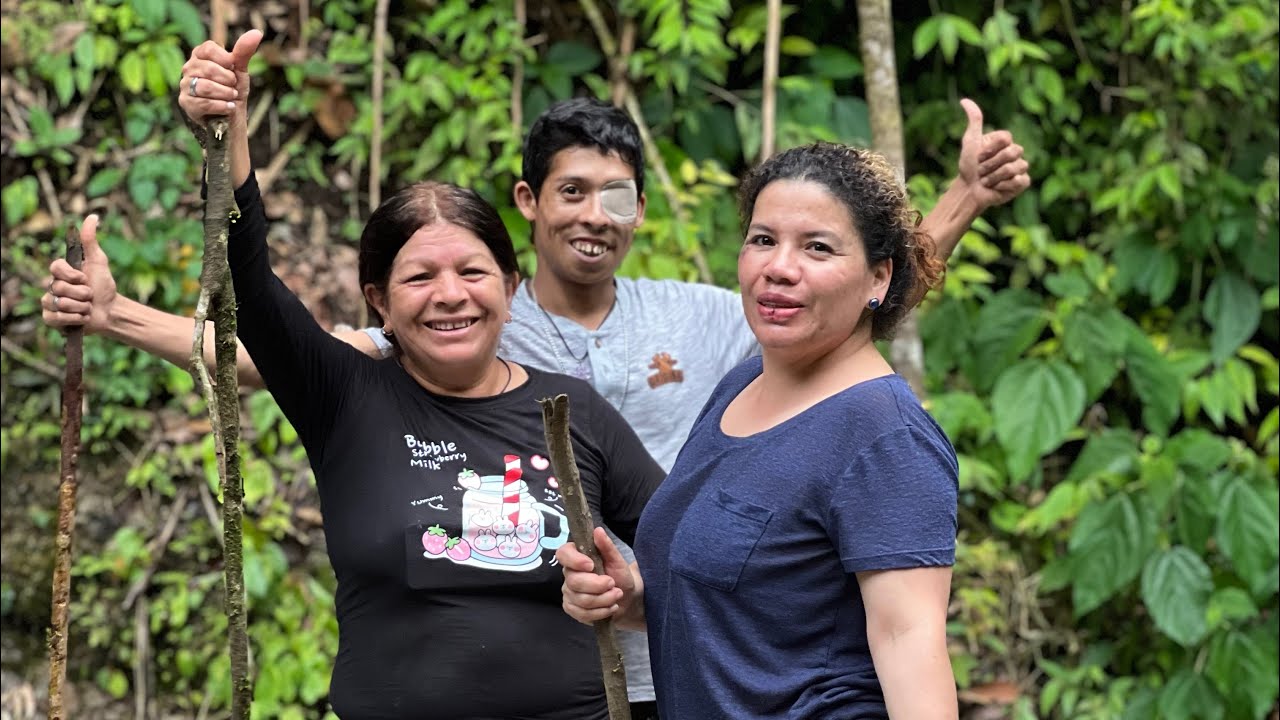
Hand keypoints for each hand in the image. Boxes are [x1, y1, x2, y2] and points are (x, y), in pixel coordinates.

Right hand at [42, 215, 109, 333]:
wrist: (110, 310)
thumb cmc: (104, 285)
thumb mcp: (99, 261)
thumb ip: (91, 241)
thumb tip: (92, 216)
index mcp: (61, 272)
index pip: (55, 267)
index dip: (72, 275)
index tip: (85, 278)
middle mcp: (52, 286)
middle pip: (59, 287)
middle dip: (81, 293)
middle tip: (90, 295)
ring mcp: (50, 303)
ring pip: (58, 303)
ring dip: (80, 307)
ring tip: (87, 307)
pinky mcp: (51, 319)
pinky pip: (54, 318)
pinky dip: (74, 319)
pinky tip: (83, 317)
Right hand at [178, 30, 262, 129]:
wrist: (231, 117)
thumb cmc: (233, 90)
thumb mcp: (240, 70)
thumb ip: (244, 51)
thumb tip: (257, 32)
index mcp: (200, 56)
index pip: (209, 48)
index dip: (226, 60)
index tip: (233, 69)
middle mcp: (188, 68)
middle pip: (208, 68)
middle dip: (228, 80)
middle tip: (233, 87)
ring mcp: (185, 86)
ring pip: (205, 87)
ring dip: (226, 94)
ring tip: (232, 97)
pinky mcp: (186, 103)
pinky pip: (204, 103)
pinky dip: (221, 106)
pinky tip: (228, 107)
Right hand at [556, 527, 637, 625]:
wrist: (628, 598)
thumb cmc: (621, 575)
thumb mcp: (618, 560)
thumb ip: (607, 546)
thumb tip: (598, 531)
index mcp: (577, 556)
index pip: (563, 554)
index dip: (574, 560)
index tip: (591, 565)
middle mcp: (569, 574)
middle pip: (574, 582)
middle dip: (598, 585)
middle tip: (613, 584)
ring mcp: (569, 593)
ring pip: (581, 600)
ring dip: (603, 600)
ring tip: (616, 595)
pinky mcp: (572, 609)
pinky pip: (582, 613)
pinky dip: (600, 612)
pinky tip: (610, 607)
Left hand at [958, 98, 1030, 209]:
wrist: (969, 189)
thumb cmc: (969, 166)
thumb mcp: (970, 141)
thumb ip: (974, 121)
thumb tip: (964, 100)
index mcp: (1005, 142)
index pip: (1006, 138)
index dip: (989, 150)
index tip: (978, 157)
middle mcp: (1015, 152)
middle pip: (1011, 153)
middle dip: (991, 164)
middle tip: (982, 171)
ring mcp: (1020, 167)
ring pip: (1014, 167)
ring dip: (994, 176)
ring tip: (987, 181)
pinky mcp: (1022, 182)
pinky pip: (1020, 181)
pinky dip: (1004, 185)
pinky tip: (997, 188)